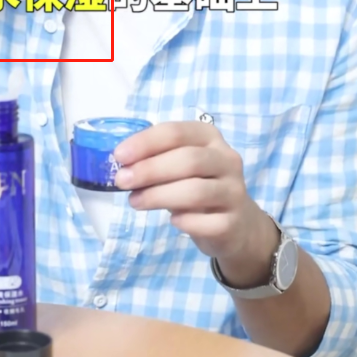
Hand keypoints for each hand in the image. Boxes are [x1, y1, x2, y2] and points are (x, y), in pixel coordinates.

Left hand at [114, 121, 278, 281]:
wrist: (236, 223)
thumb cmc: (198, 186)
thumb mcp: (178, 166)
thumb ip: (155, 161)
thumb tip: (123, 165)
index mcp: (209, 138)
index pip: (176, 132)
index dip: (145, 142)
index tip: (119, 156)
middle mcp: (227, 160)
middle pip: (188, 160)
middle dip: (149, 170)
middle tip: (122, 181)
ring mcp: (234, 191)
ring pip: (196, 191)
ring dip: (159, 196)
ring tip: (135, 201)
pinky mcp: (233, 222)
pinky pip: (206, 222)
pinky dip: (184, 221)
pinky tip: (172, 220)